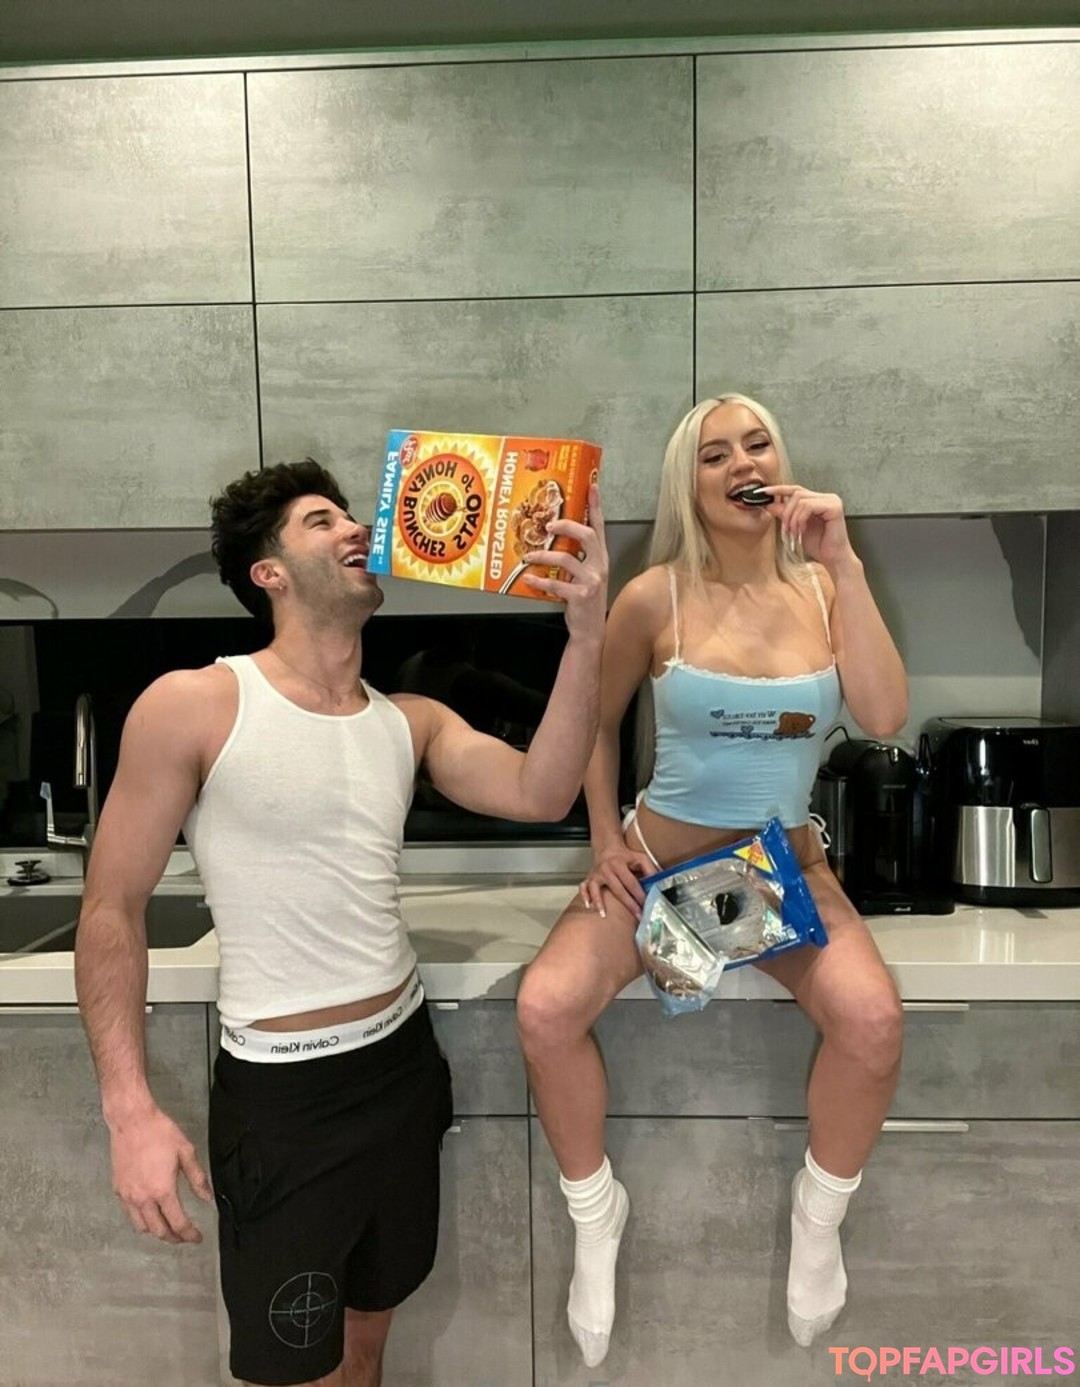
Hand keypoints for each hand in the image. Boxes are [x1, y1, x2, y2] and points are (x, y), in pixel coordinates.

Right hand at [108, 1106, 212, 1243]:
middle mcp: (143, 1199)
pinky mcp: (118, 1190)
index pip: (178, 1223)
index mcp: (163, 1191)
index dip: (190, 1235)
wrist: (131, 1120)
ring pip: (142, 1227)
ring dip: (156, 1231)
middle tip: (184, 1236)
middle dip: (173, 1238)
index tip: (197, 1238)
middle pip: (158, 1231)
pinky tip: (150, 1210)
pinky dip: (141, 1219)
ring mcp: (127, 1196)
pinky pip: (130, 1214)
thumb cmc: (160, 1132)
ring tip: (168, 1226)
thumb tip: (207, 1197)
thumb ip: (197, 1178)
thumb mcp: (186, 1152)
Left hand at [522, 483, 607, 636]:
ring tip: (529, 555)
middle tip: (549, 525)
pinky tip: (528, 578)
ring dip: (544, 555)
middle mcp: (599, 566)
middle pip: (587, 536)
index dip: (595, 506)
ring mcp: (591, 581)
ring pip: (566, 559)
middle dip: (567, 526)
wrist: (590, 630)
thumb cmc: (583, 600)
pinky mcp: (581, 596)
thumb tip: (553, 538)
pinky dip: (539, 580)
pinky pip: (556, 584)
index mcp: (600, 558)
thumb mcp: (584, 574)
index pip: (599, 527)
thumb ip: (576, 557)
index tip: (591, 487)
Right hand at [579, 840, 654, 918]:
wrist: (608, 848)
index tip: (646, 904)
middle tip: (638, 915)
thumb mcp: (641, 858)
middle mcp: (607, 869)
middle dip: (629, 904)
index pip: (631, 882)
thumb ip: (650, 869)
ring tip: (604, 915)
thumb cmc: (626, 856)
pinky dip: (584, 896)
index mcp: (620, 863)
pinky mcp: (590, 878)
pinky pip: (584, 887)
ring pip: (596, 889)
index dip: (639, 894)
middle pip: (618, 889)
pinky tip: (588, 906)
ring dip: (599, 902)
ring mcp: (596, 874)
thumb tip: (658, 883)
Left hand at [762, 484, 854, 571]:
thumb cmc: (819, 545)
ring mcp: (832, 501)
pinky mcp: (834, 507)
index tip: (763, 492)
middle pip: (796, 493)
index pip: (795, 489)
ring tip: (794, 533)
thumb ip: (785, 515)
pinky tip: (802, 531)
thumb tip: (770, 504)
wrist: (833, 559)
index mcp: (818, 500)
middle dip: (786, 512)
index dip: (778, 489)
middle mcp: (826, 497)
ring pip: (800, 500)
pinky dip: (800, 519)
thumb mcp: (796, 528)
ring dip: (792, 518)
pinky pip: (808, 506)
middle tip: (785, 529)